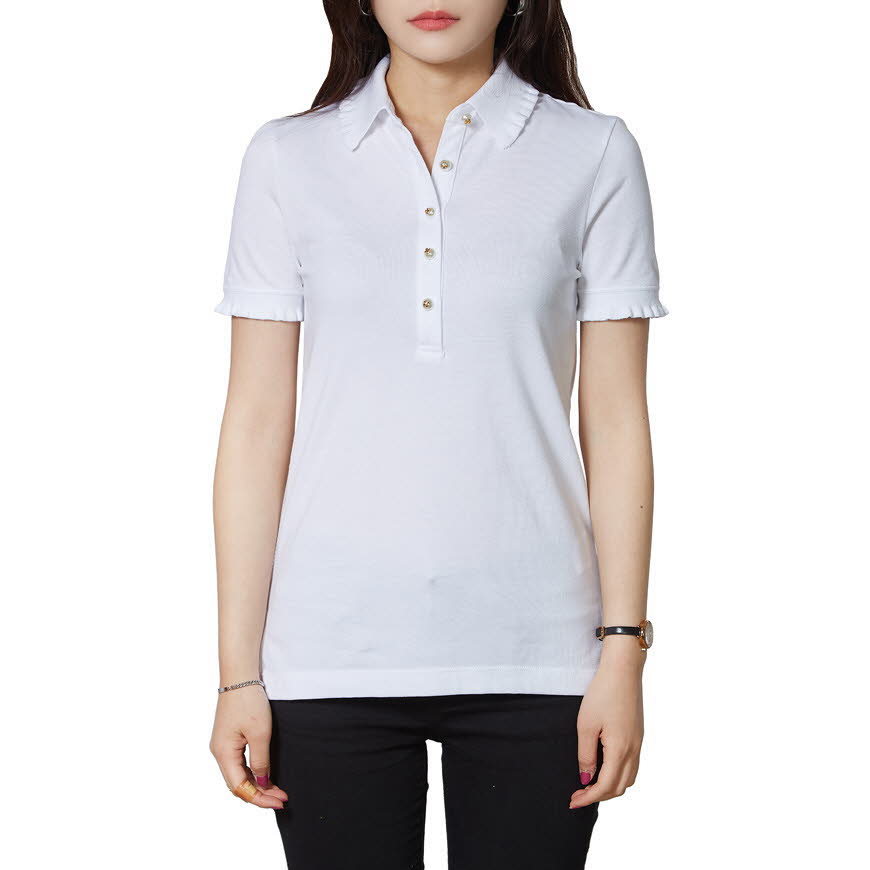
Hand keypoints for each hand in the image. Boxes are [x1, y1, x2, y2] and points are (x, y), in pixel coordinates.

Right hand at [209, 685, 287, 808]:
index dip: (259, 799)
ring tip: (277, 790)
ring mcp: (223, 745)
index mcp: (223, 754)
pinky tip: (266, 775)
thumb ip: (261, 762)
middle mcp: (219, 752)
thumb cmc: (249, 701)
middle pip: (238, 784)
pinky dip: (253, 772)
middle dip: (260, 794)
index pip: (239, 787)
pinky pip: (239, 763)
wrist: (240, 675)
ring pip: (239, 774)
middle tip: (282, 798)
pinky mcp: (229, 738)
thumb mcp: (260, 733)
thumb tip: (260, 784)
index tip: (279, 802)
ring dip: (257, 784)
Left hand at [569, 646, 644, 808]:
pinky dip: (619, 774)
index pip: (606, 786)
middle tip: (578, 793)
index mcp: (620, 750)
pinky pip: (632, 765)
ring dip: (611, 787)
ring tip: (590, 784)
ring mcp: (639, 743)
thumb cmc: (602, 693)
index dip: (588, 798)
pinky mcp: (639, 735)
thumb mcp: (586, 725)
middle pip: (620, 787)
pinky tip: (604, 767)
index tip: (573, 801)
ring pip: (629, 778)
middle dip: (599, 795)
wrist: (623, 670)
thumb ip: (586, 755)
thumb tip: (586, 779)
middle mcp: (634, 750)